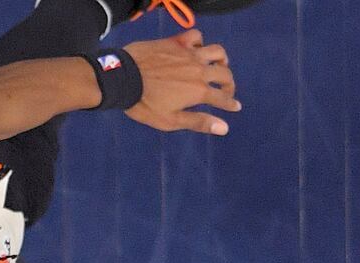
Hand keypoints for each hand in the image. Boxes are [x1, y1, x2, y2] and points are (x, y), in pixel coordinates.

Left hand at [123, 30, 240, 135]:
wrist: (123, 77)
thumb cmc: (144, 104)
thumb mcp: (171, 120)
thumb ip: (199, 122)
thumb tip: (224, 128)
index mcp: (199, 91)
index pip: (223, 98)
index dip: (231, 104)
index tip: (235, 107)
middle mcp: (199, 70)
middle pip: (225, 74)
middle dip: (230, 84)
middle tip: (226, 91)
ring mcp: (189, 54)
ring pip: (217, 52)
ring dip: (222, 60)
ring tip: (219, 67)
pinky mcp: (177, 42)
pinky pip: (196, 36)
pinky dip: (200, 42)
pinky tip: (196, 49)